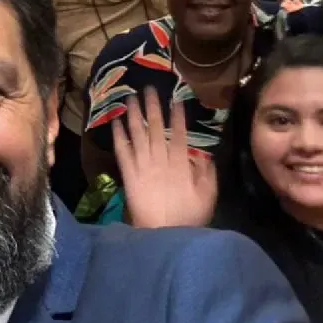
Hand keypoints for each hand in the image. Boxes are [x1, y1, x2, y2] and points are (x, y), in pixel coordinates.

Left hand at [112, 88, 216, 228]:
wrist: (163, 234)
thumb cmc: (188, 218)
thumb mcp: (207, 196)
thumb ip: (207, 174)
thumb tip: (204, 156)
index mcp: (181, 164)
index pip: (180, 134)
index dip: (177, 116)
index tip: (175, 100)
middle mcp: (161, 160)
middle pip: (156, 128)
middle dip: (152, 107)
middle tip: (148, 88)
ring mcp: (143, 166)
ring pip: (137, 135)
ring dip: (134, 115)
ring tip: (129, 97)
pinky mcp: (128, 175)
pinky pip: (122, 151)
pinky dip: (118, 136)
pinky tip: (115, 122)